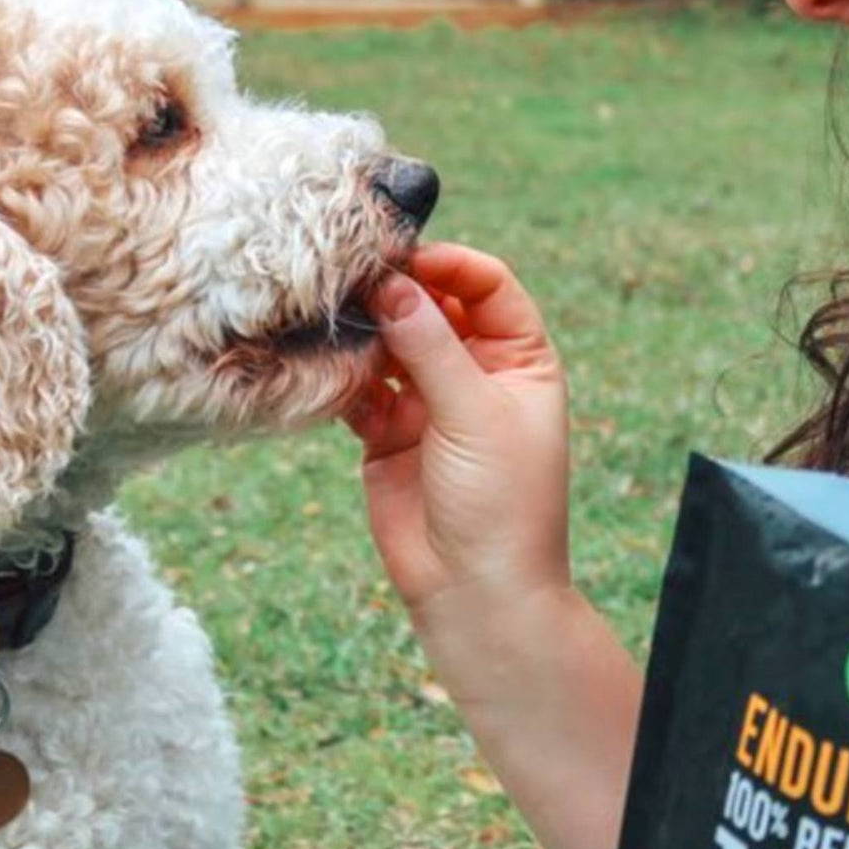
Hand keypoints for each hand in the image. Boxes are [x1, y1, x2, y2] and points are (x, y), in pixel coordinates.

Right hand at [347, 243, 571, 623]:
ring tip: (330, 317)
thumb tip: (391, 283)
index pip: (488, 286)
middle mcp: (477, 374)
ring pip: (391, 343)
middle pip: (434, 307)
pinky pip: (360, 386)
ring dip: (365, 331)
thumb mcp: (474, 413)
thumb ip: (431, 345)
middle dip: (397, 292)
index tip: (402, 256)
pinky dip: (344, 375)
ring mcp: (430, 402)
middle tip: (351, 277)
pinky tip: (327, 367)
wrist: (475, 592)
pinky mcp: (387, 432)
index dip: (449, 265)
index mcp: (521, 360)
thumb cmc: (501, 503)